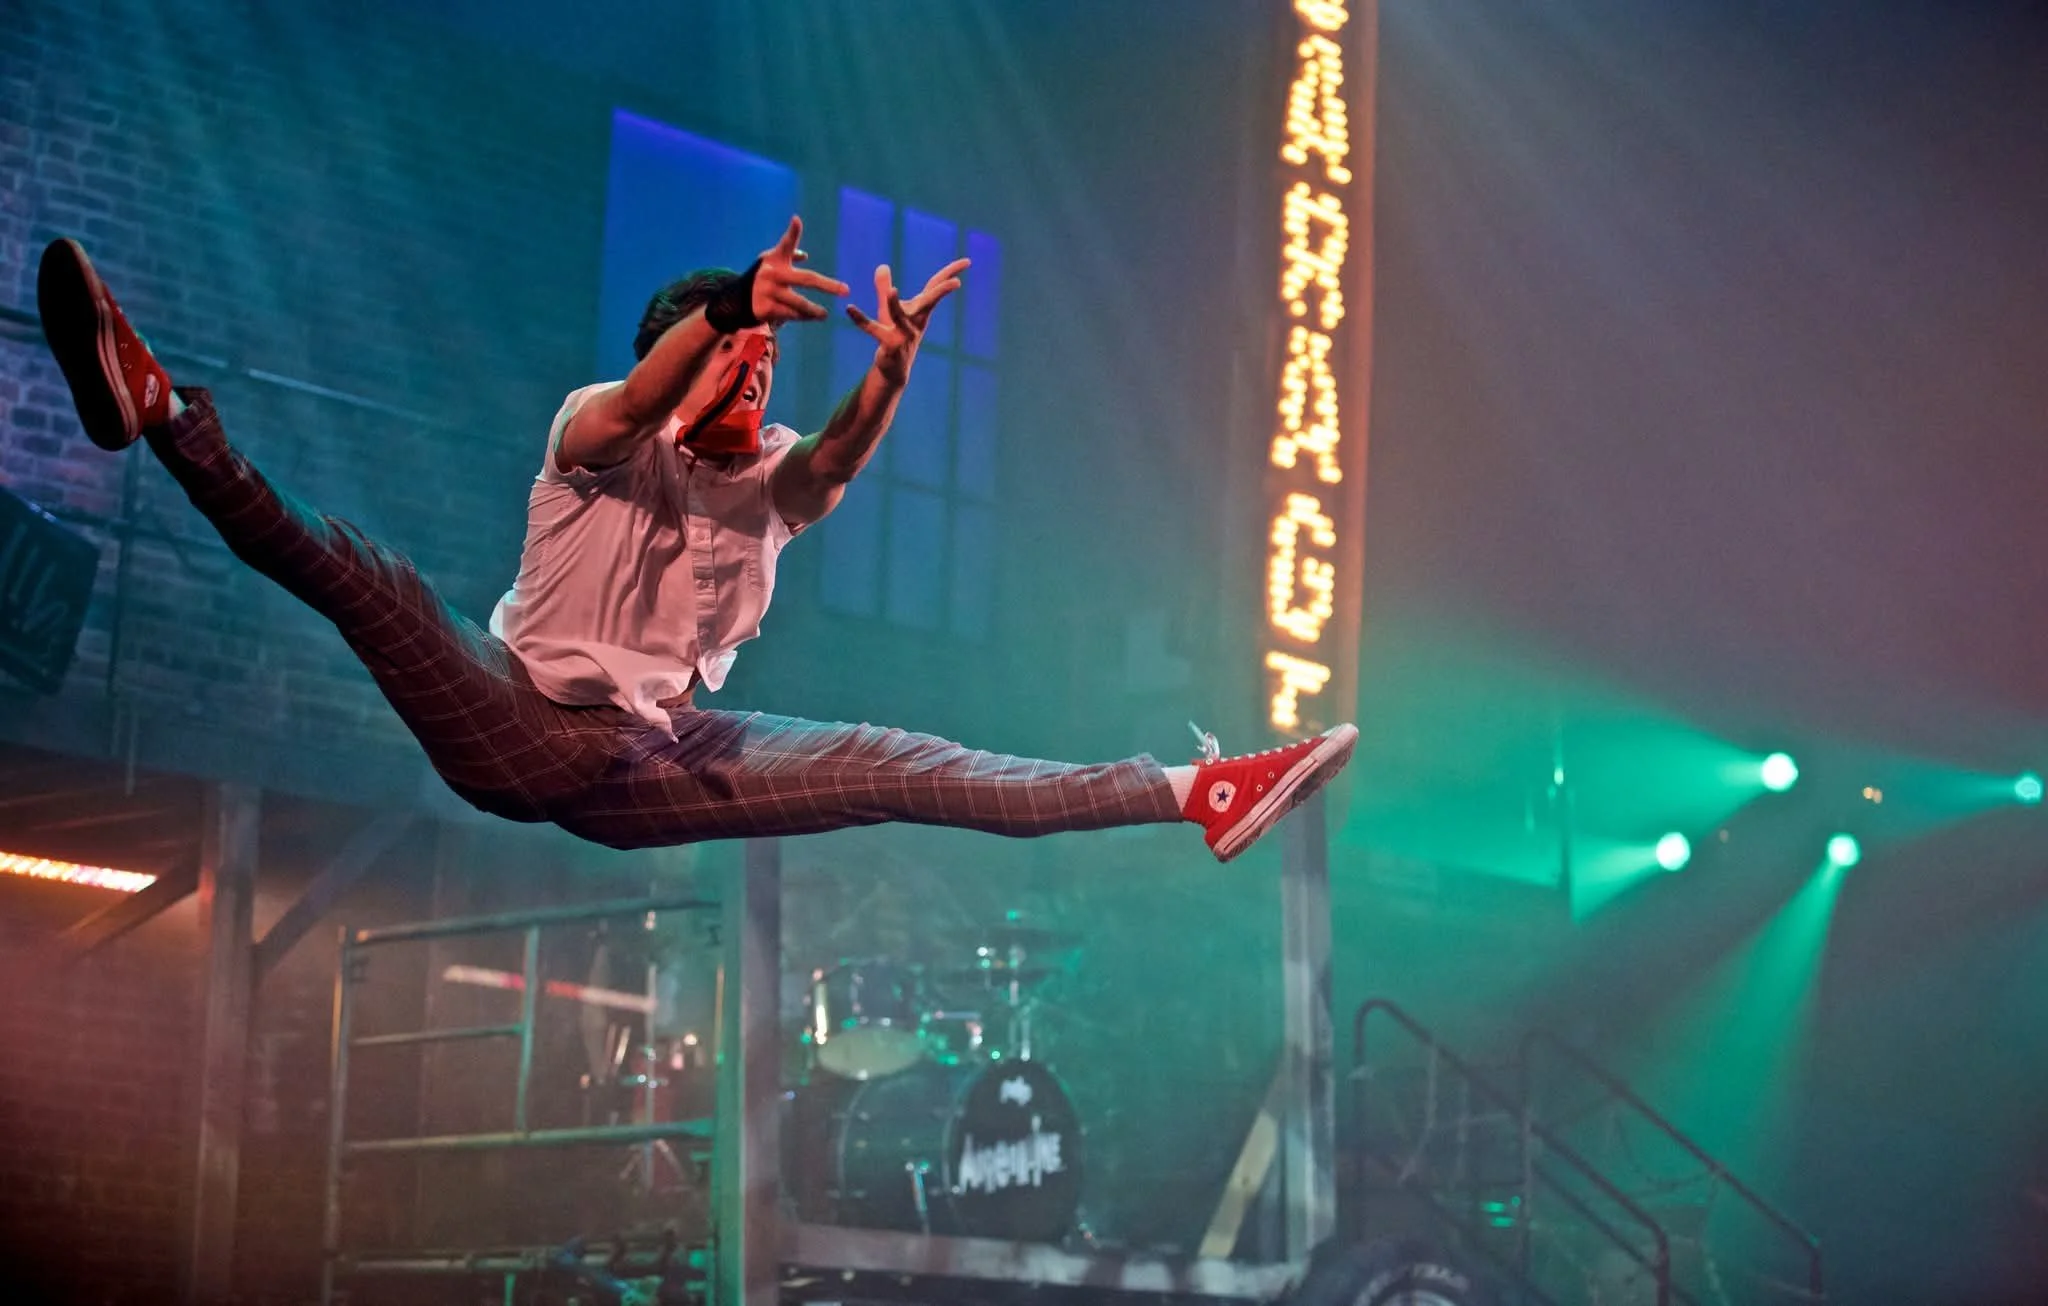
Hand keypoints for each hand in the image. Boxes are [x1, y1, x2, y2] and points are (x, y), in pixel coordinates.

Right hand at [751, 216, 848, 324]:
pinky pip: (791, 315)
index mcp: (775, 258)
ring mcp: (768, 292)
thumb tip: (804, 255)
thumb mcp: (770, 263)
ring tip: (824, 314)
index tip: (796, 219)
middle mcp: (772, 273)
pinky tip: (811, 318)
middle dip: (828, 286)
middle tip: (846, 290)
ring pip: (800, 303)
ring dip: (814, 311)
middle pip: (806, 279)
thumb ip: (788, 257)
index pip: (786, 243)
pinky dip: (803, 317)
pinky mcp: (766, 309)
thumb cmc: (761, 277)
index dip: (792, 231)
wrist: (734, 301)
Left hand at [846, 258, 969, 384]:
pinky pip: (873, 330)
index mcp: (920, 310)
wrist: (895, 367)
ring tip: (891, 291)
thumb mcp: (889, 309)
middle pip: (930, 302)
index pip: (936, 287)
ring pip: (900, 317)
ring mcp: (904, 334)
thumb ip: (883, 287)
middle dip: (942, 292)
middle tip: (957, 283)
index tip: (968, 261)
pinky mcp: (889, 344)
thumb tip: (882, 266)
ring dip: (895, 305)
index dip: (951, 273)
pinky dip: (861, 320)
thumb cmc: (896, 335)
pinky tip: (849, 309)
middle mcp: (916, 320)